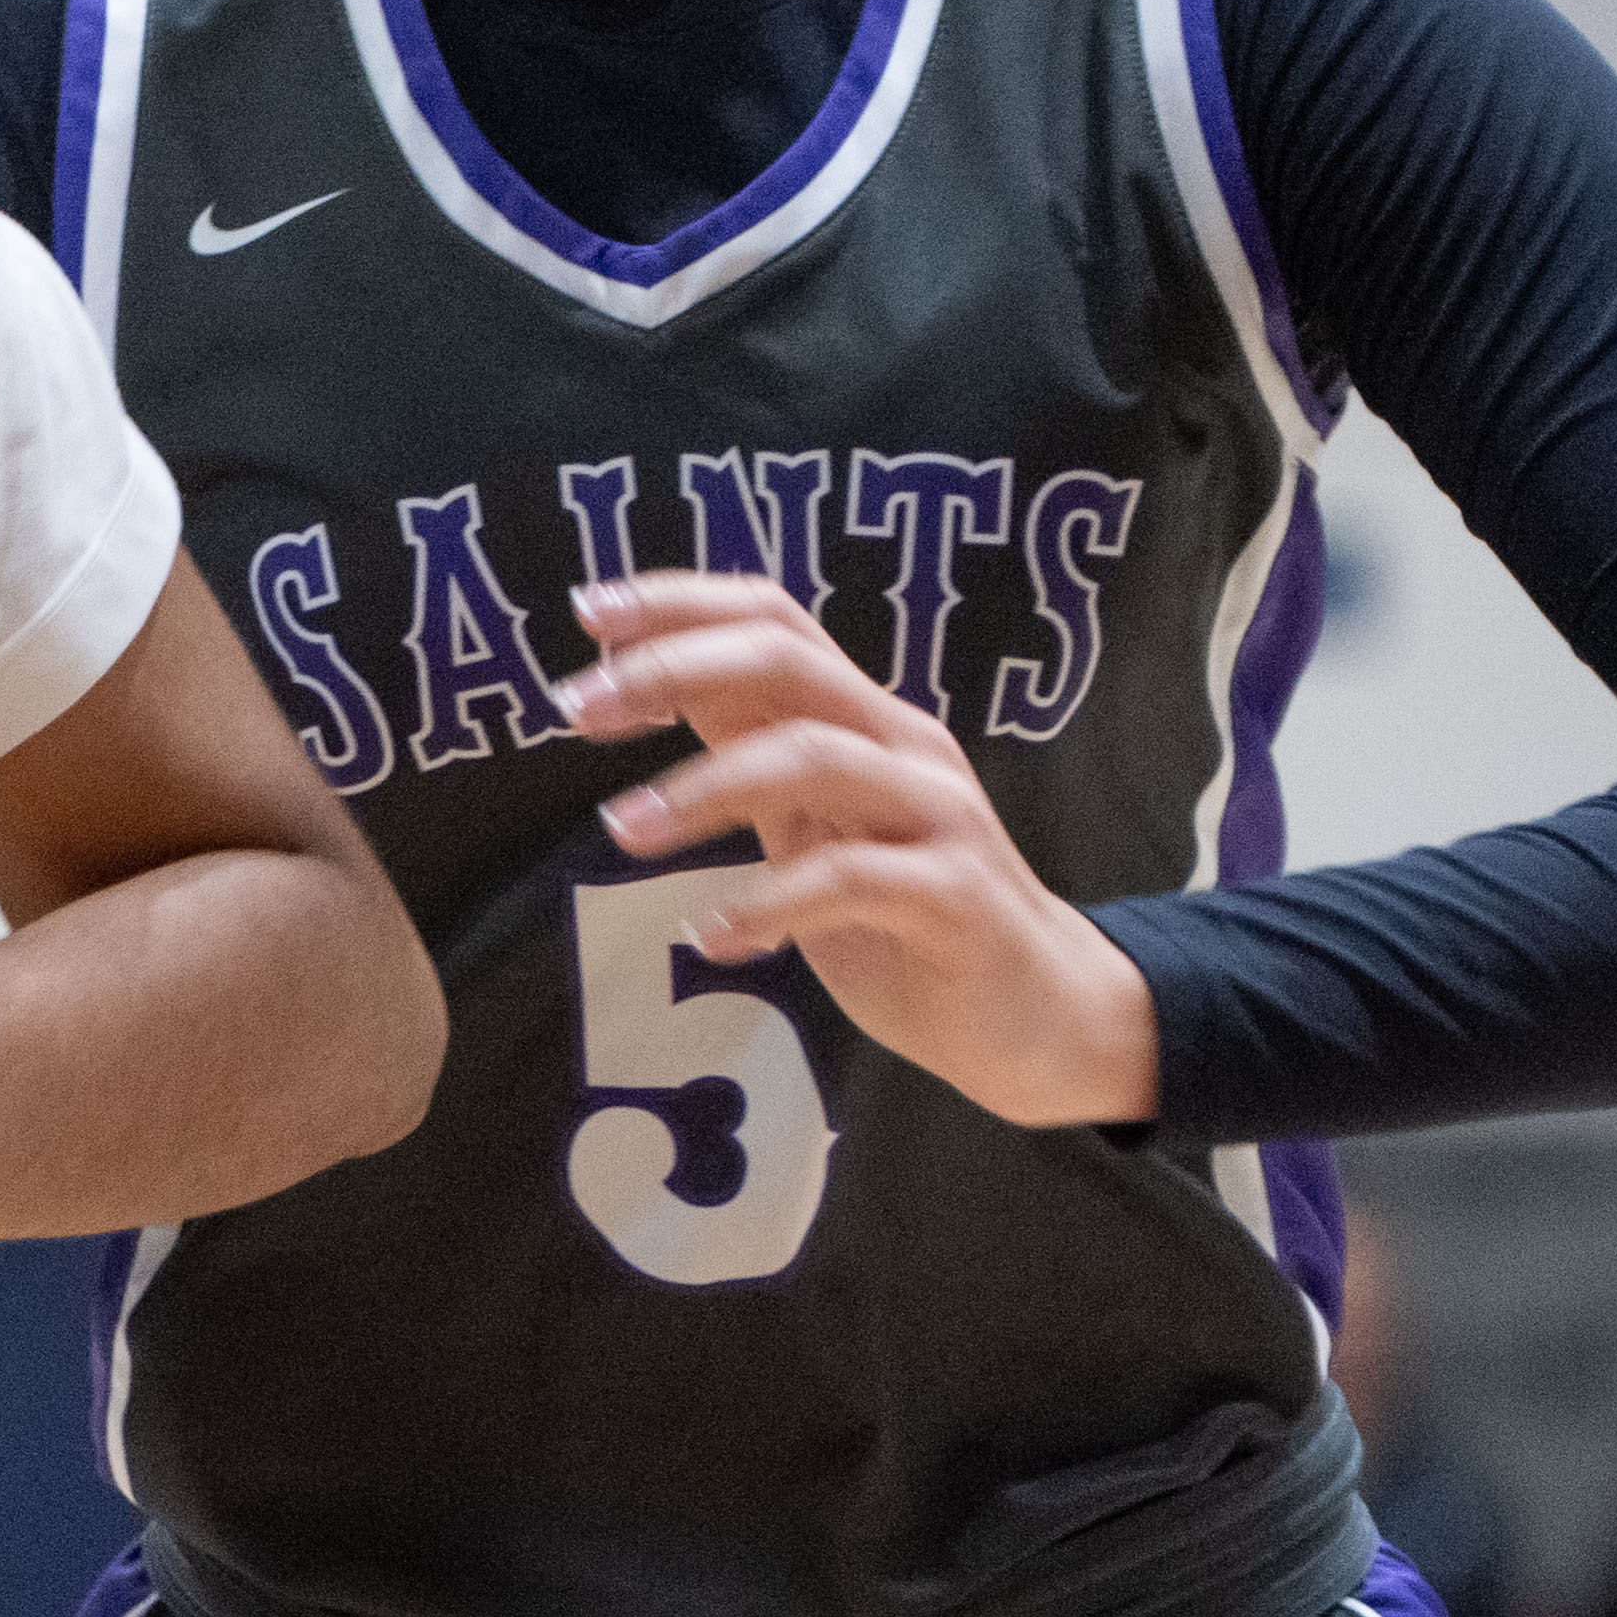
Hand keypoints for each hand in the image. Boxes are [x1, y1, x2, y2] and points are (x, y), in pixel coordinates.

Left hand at [560, 573, 1158, 1128]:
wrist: (1040, 1012)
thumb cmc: (906, 914)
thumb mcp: (813, 824)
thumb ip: (748, 753)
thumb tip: (647, 688)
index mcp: (863, 718)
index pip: (772, 620)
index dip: (680, 604)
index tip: (586, 611)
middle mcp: (904, 745)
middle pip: (786, 662)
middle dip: (672, 669)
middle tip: (576, 708)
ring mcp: (937, 814)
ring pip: (812, 757)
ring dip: (704, 787)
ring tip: (625, 830)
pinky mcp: (955, 896)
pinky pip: (849, 879)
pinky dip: (768, 902)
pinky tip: (712, 936)